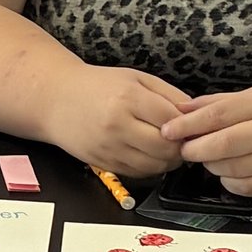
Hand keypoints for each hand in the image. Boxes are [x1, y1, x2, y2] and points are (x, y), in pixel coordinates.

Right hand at [49, 66, 191, 180]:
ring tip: (167, 147)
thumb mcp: (136, 78)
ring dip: (168, 161)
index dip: (188, 125)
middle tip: (184, 140)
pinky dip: (150, 167)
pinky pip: (138, 173)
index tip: (193, 125)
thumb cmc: (97, 86)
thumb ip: (168, 95)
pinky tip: (149, 153)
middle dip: (181, 146)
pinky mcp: (103, 163)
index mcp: (128, 98)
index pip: (173, 120)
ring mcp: (109, 147)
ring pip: (155, 166)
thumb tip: (195, 115)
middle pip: (166, 148)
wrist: (56, 100)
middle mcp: (118, 125)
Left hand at [160, 81, 251, 195]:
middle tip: (185, 150)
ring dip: (212, 166)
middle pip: (224, 145)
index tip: (168, 130)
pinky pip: (251, 188)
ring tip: (209, 159)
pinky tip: (228, 174)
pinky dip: (232, 183)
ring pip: (235, 169)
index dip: (188, 125)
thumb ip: (221, 102)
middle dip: (196, 150)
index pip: (218, 115)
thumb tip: (183, 109)